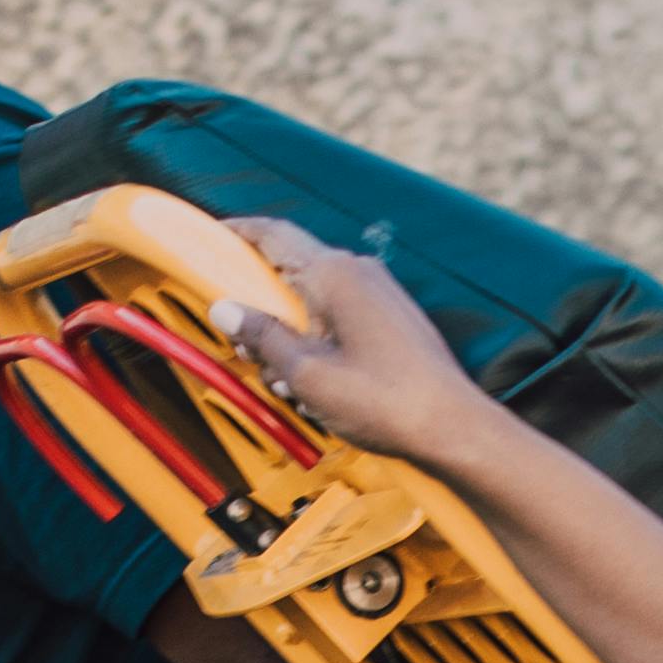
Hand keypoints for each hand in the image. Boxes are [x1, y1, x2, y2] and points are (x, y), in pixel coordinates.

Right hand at [215, 218, 497, 466]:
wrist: (453, 429)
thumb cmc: (391, 403)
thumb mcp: (306, 374)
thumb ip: (262, 336)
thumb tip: (225, 309)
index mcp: (335, 275)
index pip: (274, 234)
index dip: (237, 233)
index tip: (210, 237)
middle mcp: (360, 273)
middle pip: (290, 271)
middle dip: (258, 305)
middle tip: (241, 342)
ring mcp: (379, 295)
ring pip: (312, 299)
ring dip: (288, 333)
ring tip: (285, 380)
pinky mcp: (390, 320)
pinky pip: (338, 317)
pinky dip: (316, 342)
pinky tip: (314, 383)